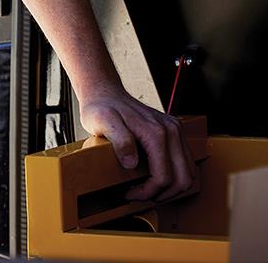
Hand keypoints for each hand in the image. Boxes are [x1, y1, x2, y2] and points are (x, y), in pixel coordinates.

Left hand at [79, 87, 196, 201]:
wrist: (105, 92)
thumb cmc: (101, 107)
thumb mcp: (102, 121)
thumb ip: (119, 140)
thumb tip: (131, 163)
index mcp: (156, 132)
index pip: (163, 177)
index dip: (148, 192)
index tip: (130, 194)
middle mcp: (171, 130)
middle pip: (183, 179)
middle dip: (163, 194)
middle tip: (141, 196)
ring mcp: (175, 130)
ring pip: (189, 173)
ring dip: (172, 188)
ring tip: (149, 190)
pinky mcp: (174, 132)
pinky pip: (185, 163)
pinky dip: (175, 176)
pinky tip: (155, 178)